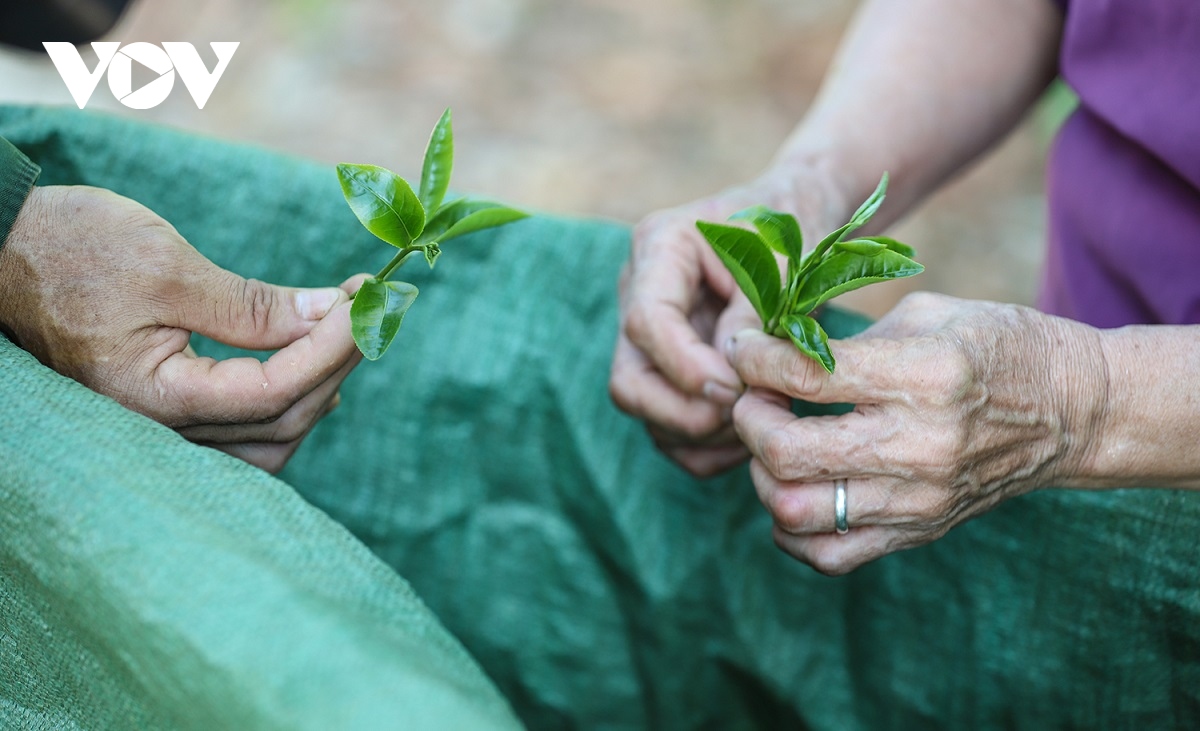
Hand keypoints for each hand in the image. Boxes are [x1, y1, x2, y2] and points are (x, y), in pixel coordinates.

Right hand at [0, 185, 364, 472]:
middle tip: (370, 308)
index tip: (367, 300)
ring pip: (268, 441)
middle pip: (280, 421)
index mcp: (153, 398)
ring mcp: (163, 426)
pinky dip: (287, 402)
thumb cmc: (70, 248)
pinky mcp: (168, 410)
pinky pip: (244, 432)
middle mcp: (158, 428)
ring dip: (317, 390)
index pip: (272, 392)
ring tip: (347, 337)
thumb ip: (251, 304)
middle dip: (335, 363)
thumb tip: (332, 313)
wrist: (3, 248)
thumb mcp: (165, 266)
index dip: (331, 348)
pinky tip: (310, 368)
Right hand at [609, 170, 845, 476]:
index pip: (647, 322)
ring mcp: (647, 337)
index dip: (685, 367)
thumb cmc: (793, 229)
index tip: (735, 389)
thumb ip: (755, 317)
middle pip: (629, 379)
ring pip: (645, 411)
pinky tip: (747, 440)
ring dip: (699, 434)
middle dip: (684, 413)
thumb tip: (730, 380)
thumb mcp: (787, 262)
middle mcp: (639, 294)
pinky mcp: (665, 369)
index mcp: (660, 248)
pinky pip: (666, 429)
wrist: (796, 216)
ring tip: (757, 424)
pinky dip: (703, 447)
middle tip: (745, 415)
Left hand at [727, 292, 1107, 573]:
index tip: (744, 348)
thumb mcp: (930, 315)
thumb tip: (772, 348)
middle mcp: (919, 446)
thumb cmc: (999, 349)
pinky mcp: (918, 533)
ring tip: (773, 445)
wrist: (1074, 413)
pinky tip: (795, 490)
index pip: (807, 377)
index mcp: (925, 376)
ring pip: (795, 511)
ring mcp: (918, 500)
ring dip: (762, 475)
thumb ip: (850, 339)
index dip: (754, 359)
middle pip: (787, 453)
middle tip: (754, 398)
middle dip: (748, 420)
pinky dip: (791, 528)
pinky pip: (828, 555)